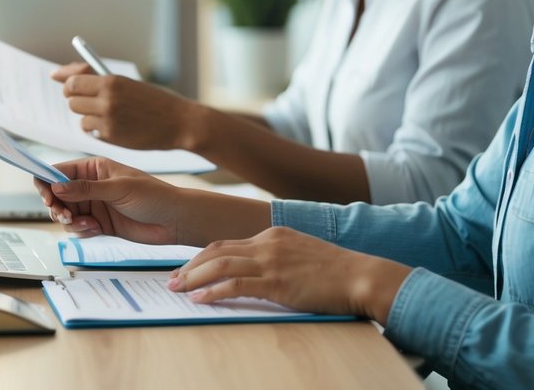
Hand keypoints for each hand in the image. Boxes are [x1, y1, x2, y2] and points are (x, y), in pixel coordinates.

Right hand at [33, 157, 185, 244]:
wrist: (174, 221)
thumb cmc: (153, 196)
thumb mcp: (118, 189)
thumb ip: (86, 189)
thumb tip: (56, 186)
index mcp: (94, 168)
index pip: (59, 171)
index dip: (46, 182)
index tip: (47, 198)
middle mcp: (90, 185)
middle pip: (56, 195)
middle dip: (56, 207)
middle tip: (65, 216)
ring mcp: (94, 205)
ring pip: (65, 213)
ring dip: (69, 221)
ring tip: (87, 225)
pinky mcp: (99, 223)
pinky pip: (77, 228)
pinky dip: (81, 231)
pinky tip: (96, 230)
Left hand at [52, 63, 200, 150]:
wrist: (179, 122)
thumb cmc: (153, 101)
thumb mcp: (128, 83)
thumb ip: (97, 79)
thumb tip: (62, 75)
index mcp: (111, 81)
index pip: (72, 82)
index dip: (68, 85)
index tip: (69, 87)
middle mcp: (107, 99)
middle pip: (72, 101)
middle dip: (78, 101)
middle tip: (91, 101)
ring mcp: (108, 120)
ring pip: (80, 118)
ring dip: (88, 117)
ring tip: (107, 114)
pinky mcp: (111, 137)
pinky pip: (90, 132)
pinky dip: (97, 129)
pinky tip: (113, 126)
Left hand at [166, 227, 412, 321]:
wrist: (361, 275)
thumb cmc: (336, 272)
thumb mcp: (302, 255)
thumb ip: (278, 258)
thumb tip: (257, 274)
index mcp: (273, 235)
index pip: (227, 243)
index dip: (202, 257)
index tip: (186, 270)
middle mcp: (268, 243)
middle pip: (217, 250)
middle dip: (190, 266)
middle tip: (172, 281)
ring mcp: (272, 261)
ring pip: (220, 264)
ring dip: (194, 278)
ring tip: (177, 290)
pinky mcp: (277, 281)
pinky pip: (236, 283)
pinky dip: (214, 290)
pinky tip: (201, 299)